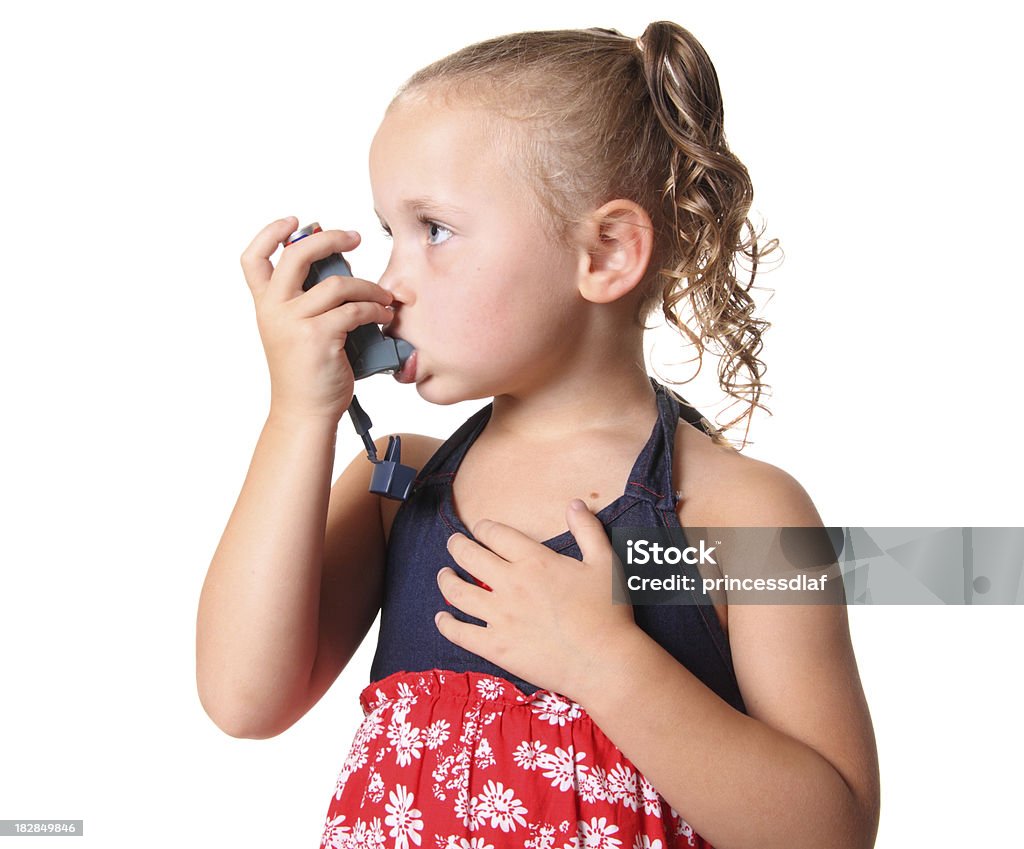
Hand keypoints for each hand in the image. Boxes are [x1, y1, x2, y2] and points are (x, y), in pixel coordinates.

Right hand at [240, 217, 395, 422]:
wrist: (305, 412)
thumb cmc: (307, 372)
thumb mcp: (295, 331)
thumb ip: (306, 301)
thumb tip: (340, 269)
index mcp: (265, 306)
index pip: (253, 259)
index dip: (270, 234)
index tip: (295, 222)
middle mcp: (274, 310)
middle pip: (297, 256)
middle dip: (330, 239)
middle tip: (355, 237)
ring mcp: (294, 322)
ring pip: (337, 284)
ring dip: (369, 287)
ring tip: (385, 297)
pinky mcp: (318, 337)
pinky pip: (354, 310)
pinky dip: (375, 309)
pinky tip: (384, 315)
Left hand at [435, 499, 636, 698]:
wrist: (603, 662)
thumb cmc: (608, 612)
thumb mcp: (604, 562)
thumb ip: (588, 530)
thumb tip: (575, 504)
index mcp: (534, 561)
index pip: (495, 534)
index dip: (483, 528)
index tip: (480, 529)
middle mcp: (510, 584)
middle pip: (468, 556)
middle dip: (456, 546)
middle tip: (453, 544)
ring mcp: (499, 616)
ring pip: (457, 592)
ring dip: (445, 580)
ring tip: (444, 575)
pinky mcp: (495, 647)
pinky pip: (459, 633)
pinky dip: (446, 624)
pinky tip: (442, 618)